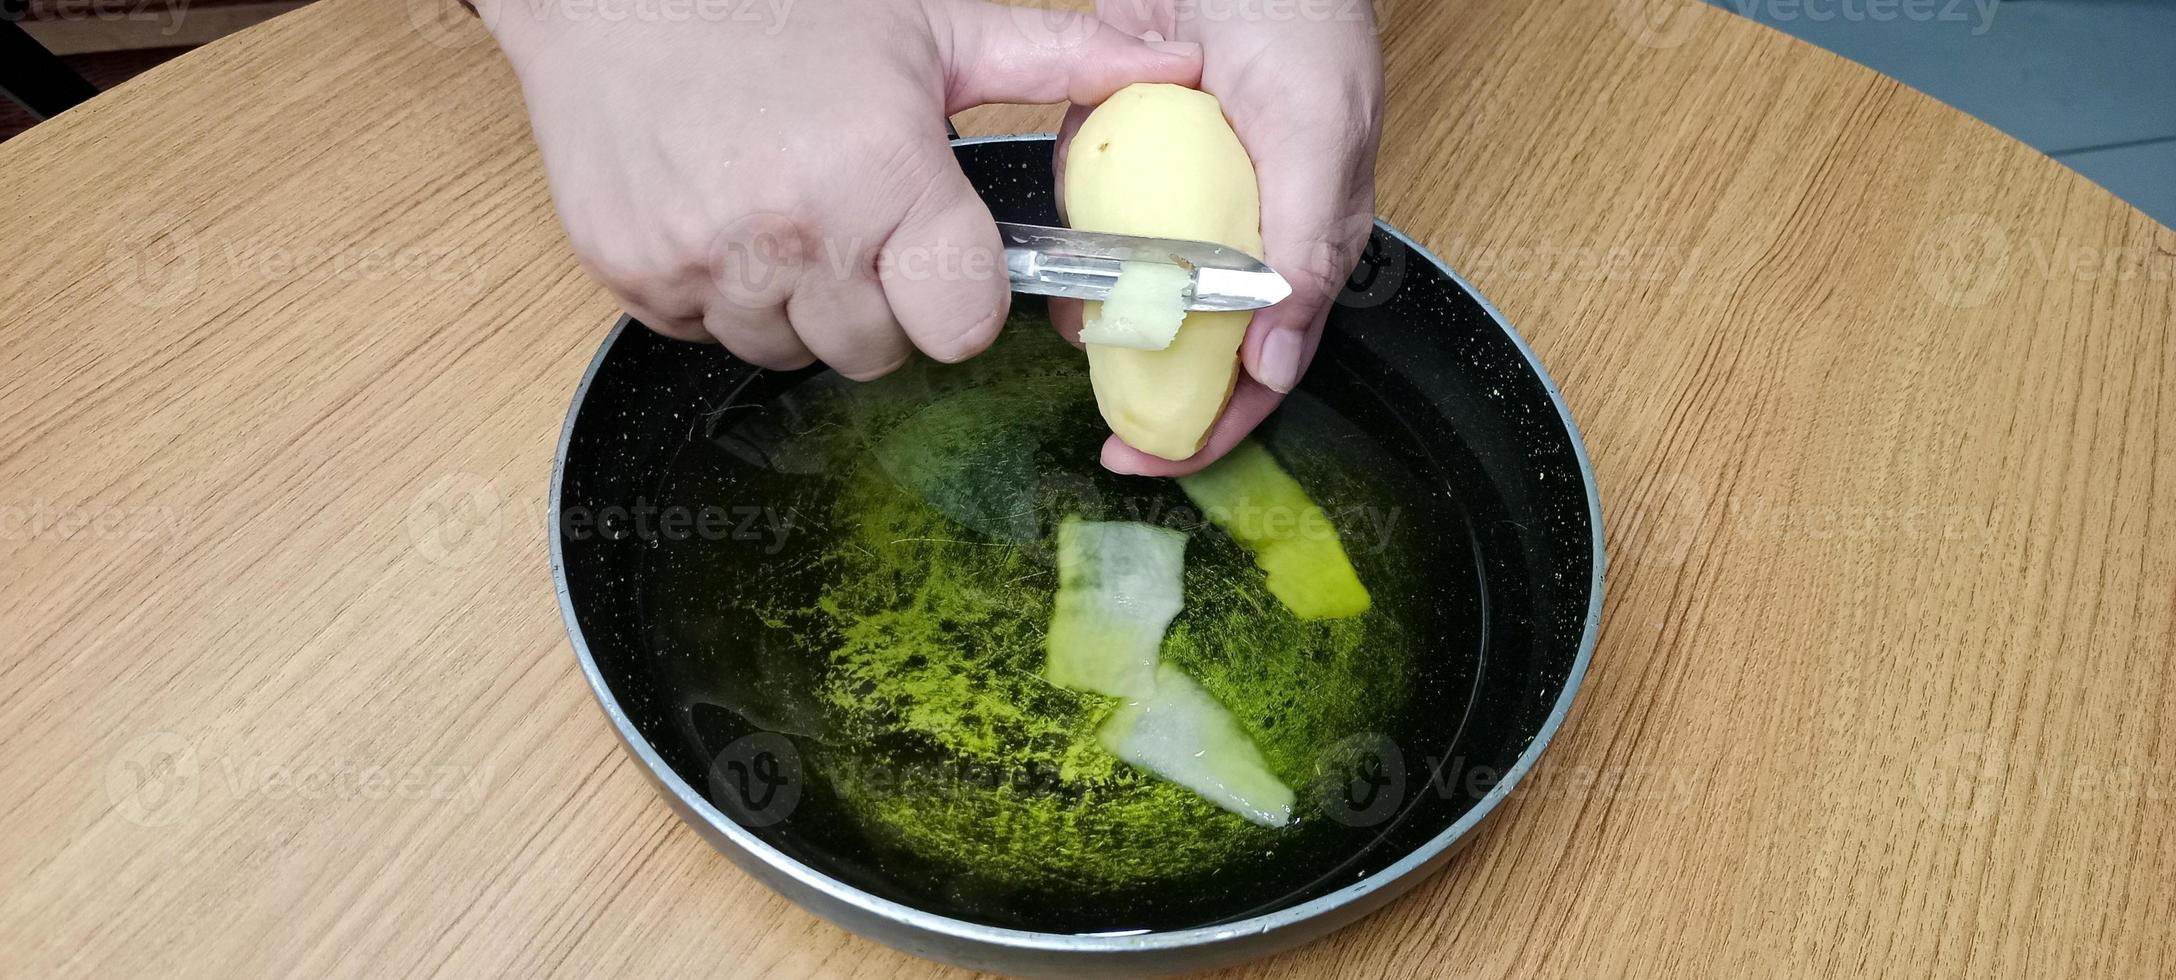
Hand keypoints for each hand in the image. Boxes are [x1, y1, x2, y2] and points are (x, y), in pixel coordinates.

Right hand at [483, 0, 1201, 377]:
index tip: (945, 253)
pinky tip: (726, 214)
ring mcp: (706, 266)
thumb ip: (1055, 59)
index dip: (963, 295)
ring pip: (793, 353)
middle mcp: (793, 234)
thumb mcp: (929, 22)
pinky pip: (712, 335)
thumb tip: (1173, 68)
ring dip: (803, 303)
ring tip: (788, 208)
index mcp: (882, 174)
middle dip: (885, 300)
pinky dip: (726, 293)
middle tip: (860, 219)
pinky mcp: (638, 281)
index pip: (962, 323)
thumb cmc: (771, 0)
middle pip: (879, 351)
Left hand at [1051, 1, 1383, 474]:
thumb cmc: (1301, 22)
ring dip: (1110, 329)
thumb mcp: (1317, 135)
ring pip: (1142, 294)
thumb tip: (1274, 362)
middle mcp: (1243, 233)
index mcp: (1305, 242)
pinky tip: (1061, 276)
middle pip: (1200, 346)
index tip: (1157, 460)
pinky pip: (1096, 221)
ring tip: (1076, 350)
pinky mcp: (1126, 158)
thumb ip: (1304, 248)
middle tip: (1108, 445)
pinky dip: (1079, 250)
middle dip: (1157, 400)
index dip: (1220, 423)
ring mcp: (1181, 198)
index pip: (1267, 364)